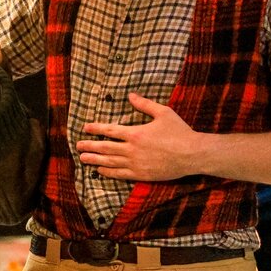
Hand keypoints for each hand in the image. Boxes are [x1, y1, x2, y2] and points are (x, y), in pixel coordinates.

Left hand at [75, 93, 202, 180]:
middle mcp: (132, 150)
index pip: (109, 131)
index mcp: (135, 133)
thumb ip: (145, 104)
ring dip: (95, 160)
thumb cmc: (180, 132)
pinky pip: (120, 174)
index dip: (95, 129)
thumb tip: (130, 95)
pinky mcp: (142, 175)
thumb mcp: (163, 112)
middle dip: (89, 146)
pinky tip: (100, 171)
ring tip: (82, 159)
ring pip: (110, 162)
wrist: (193, 154)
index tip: (85, 128)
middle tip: (77, 146)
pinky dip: (108, 173)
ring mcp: (136, 164)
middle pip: (105, 148)